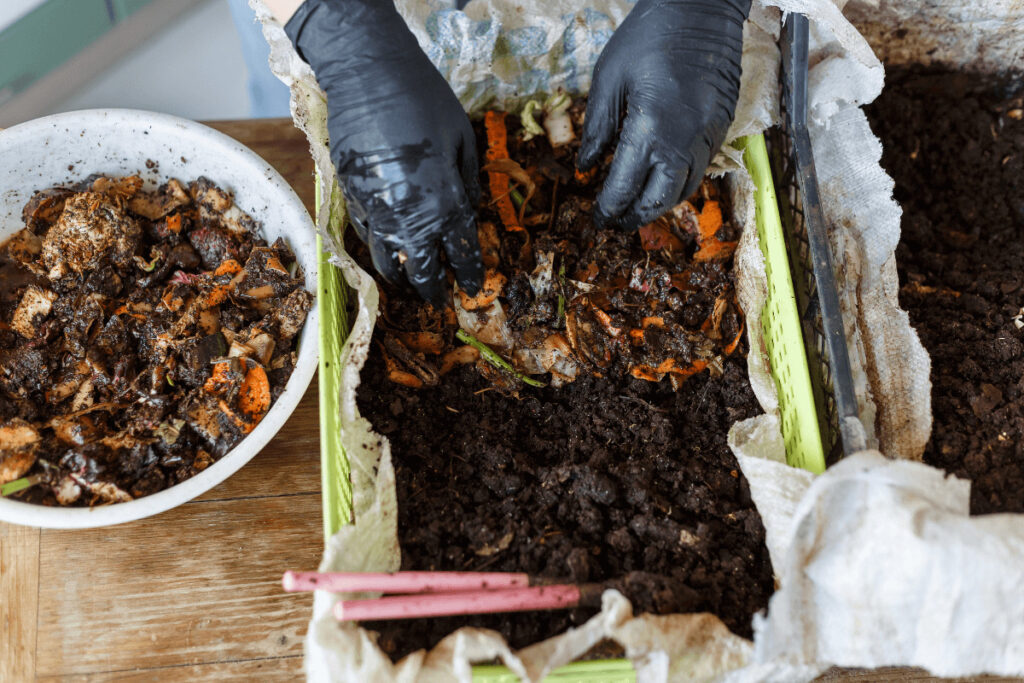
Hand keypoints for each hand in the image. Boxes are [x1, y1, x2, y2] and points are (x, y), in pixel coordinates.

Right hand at [285, 0, 481, 303]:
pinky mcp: (351, 197)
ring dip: (401, 277)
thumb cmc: (425, 102)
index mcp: (444, 202)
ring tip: (410, 284)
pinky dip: (378, 250)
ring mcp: (375, 210)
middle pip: (421, 269)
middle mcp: (409, 216)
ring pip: (387, 261)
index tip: (472, 289)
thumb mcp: (463, 140)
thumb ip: (467, 184)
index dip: (468, 274)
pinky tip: (386, 252)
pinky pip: (366, 237)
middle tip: (439, 297)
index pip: (460, 252)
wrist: (368, 77)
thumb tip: (467, 212)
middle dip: (432, 288)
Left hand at [578, 0, 750, 230]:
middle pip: (660, 198)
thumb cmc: (648, 36)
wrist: (701, 8)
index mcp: (650, 127)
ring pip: (685, 188)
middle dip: (636, 215)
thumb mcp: (609, 77)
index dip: (609, 207)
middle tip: (616, 222)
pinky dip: (679, 182)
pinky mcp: (721, 126)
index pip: (626, 184)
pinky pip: (700, 167)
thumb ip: (598, 127)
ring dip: (660, 203)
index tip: (597, 219)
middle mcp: (684, 138)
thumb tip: (586, 166)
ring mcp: (708, 134)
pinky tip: (660, 180)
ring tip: (637, 207)